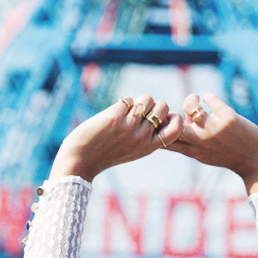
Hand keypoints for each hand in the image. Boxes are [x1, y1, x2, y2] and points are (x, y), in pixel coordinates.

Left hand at [49, 95, 182, 181]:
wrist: (81, 159)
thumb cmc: (107, 153)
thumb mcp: (133, 150)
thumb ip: (148, 136)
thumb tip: (161, 113)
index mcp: (150, 147)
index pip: (177, 128)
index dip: (173, 118)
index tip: (161, 118)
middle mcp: (142, 137)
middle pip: (162, 106)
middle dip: (153, 105)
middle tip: (138, 113)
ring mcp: (129, 126)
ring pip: (147, 98)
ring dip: (137, 101)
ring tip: (126, 112)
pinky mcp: (115, 117)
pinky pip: (128, 99)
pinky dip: (122, 103)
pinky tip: (113, 114)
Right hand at [169, 92, 257, 194]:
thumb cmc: (232, 157)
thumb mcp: (208, 156)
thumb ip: (193, 142)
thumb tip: (187, 118)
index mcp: (194, 152)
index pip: (166, 142)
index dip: (159, 131)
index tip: (163, 124)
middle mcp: (202, 141)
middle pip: (173, 124)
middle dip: (172, 115)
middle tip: (182, 112)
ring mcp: (214, 129)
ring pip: (190, 107)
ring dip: (190, 99)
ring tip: (196, 99)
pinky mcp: (228, 118)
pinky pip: (210, 98)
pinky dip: (207, 96)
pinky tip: (210, 99)